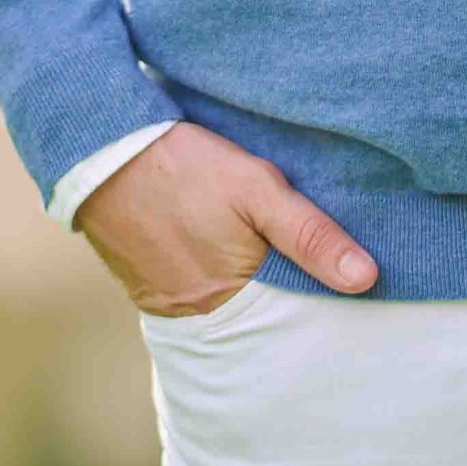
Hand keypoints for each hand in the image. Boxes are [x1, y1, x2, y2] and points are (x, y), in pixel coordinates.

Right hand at [76, 120, 379, 315]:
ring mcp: (168, 306)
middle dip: (285, 297)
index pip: (292, 314)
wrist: (99, 150)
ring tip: (270, 259)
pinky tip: (225, 253)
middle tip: (316, 272)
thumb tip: (367, 278)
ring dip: (249, 288)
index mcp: (232, 296)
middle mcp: (199, 314)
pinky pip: (195, 295)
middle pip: (259, 315)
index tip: (350, 282)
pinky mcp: (146, 289)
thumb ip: (310, 234)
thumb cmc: (183, 166)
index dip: (318, 297)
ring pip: (228, 306)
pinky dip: (215, 280)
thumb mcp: (256, 189)